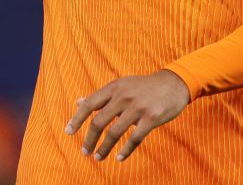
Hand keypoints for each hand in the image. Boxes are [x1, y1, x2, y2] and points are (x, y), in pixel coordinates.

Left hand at [64, 70, 189, 162]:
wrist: (173, 84)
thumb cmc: (143, 87)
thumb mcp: (121, 86)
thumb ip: (101, 96)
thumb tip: (79, 102)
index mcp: (114, 88)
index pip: (89, 104)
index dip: (77, 119)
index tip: (68, 133)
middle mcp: (123, 96)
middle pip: (99, 121)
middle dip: (89, 139)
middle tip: (85, 152)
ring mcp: (138, 107)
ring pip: (114, 132)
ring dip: (104, 148)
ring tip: (98, 158)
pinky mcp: (151, 117)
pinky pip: (135, 138)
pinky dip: (125, 151)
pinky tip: (119, 158)